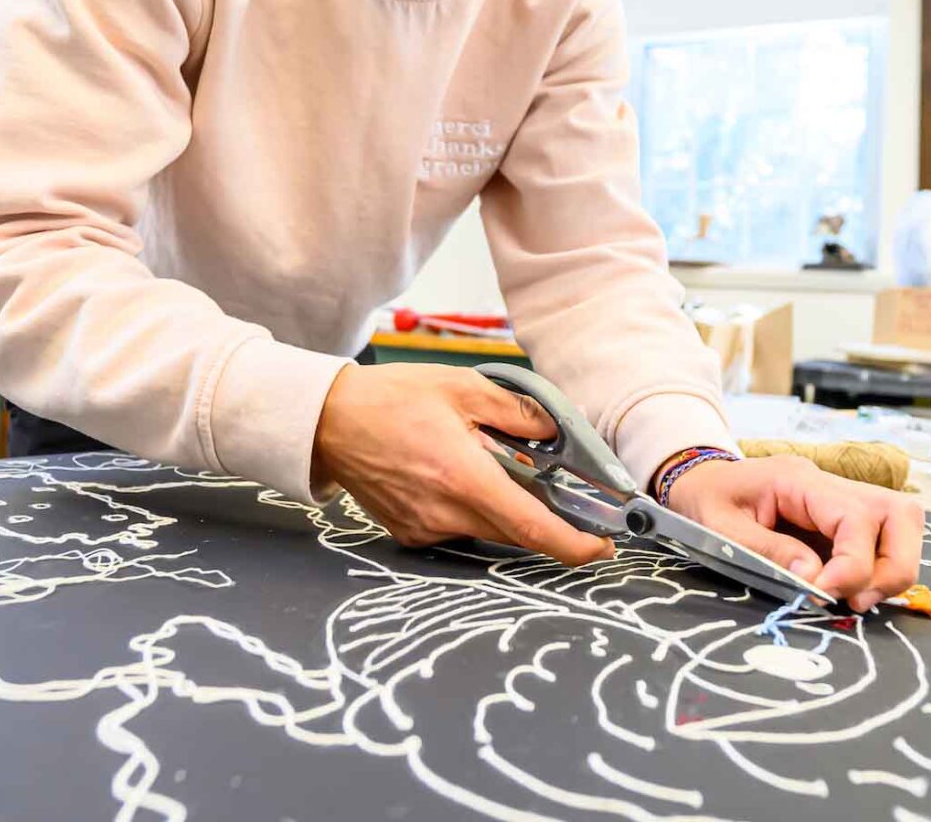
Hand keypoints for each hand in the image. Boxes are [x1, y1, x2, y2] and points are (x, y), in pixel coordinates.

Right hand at [311, 364, 612, 565]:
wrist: (329, 421)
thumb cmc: (391, 398)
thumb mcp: (462, 386)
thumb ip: (515, 411)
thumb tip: (555, 433)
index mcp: (463, 475)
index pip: (531, 526)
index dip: (573, 544)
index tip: (602, 544)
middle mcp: (444, 511)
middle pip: (515, 532)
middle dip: (544, 519)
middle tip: (557, 491)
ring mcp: (425, 527)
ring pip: (488, 529)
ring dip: (503, 507)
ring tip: (487, 465)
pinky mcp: (410, 531)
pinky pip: (458, 527)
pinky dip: (471, 507)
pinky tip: (454, 474)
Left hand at [663, 456, 925, 612]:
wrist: (698, 481)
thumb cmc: (705, 502)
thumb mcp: (720, 529)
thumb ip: (767, 552)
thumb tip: (815, 577)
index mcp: (798, 481)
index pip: (856, 516)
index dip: (854, 563)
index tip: (827, 594)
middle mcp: (831, 485)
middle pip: (901, 514)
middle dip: (893, 566)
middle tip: (857, 599)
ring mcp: (841, 500)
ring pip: (902, 525)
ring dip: (892, 568)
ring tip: (855, 598)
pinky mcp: (842, 520)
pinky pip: (883, 540)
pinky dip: (879, 568)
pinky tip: (849, 589)